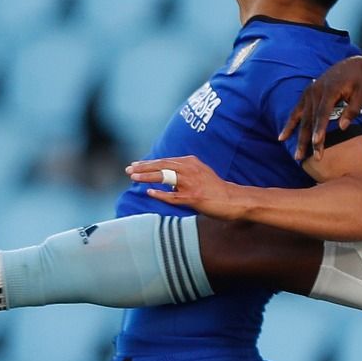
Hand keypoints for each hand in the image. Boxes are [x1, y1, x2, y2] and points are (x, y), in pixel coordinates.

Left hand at [126, 156, 245, 216]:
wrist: (233, 200)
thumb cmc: (215, 189)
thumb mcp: (200, 173)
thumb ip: (183, 171)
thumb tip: (164, 177)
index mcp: (190, 162)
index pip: (164, 161)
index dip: (148, 163)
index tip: (135, 165)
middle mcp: (190, 169)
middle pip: (162, 166)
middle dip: (143, 167)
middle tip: (128, 170)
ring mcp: (191, 183)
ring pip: (164, 177)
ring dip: (147, 177)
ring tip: (134, 177)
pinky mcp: (193, 197)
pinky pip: (172, 196)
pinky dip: (160, 194)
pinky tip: (149, 193)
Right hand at [281, 57, 361, 161]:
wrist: (349, 67)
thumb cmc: (357, 83)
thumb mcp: (361, 95)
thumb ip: (352, 110)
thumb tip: (343, 127)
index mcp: (330, 90)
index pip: (323, 113)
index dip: (320, 128)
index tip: (317, 143)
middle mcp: (315, 92)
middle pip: (311, 120)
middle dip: (311, 140)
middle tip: (314, 158)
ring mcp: (308, 94)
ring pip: (302, 119)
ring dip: (299, 138)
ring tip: (298, 156)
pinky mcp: (305, 96)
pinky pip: (295, 113)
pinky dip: (289, 126)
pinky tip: (282, 138)